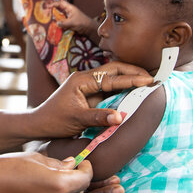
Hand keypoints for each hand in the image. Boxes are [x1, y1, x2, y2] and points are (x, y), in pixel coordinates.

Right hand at [0, 152, 93, 192]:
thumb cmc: (4, 167)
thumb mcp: (34, 157)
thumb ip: (57, 163)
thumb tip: (71, 165)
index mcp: (59, 185)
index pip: (86, 178)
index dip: (86, 168)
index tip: (82, 162)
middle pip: (78, 192)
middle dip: (76, 181)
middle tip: (67, 169)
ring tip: (47, 180)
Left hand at [32, 62, 152, 138]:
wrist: (39, 123)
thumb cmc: (55, 120)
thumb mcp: (77, 120)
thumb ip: (99, 117)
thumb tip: (120, 117)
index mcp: (82, 80)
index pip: (112, 77)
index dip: (132, 79)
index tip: (149, 80)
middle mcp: (86, 78)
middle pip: (115, 69)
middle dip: (134, 72)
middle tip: (153, 77)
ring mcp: (88, 85)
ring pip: (113, 76)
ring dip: (129, 78)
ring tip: (148, 81)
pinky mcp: (89, 92)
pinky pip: (109, 87)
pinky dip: (123, 87)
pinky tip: (134, 91)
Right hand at [46, 0, 98, 37]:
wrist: (89, 28)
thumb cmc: (82, 23)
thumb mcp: (73, 23)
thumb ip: (64, 23)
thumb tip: (56, 23)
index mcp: (70, 8)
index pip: (61, 3)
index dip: (54, 3)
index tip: (48, 6)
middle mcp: (69, 11)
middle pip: (59, 8)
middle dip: (53, 9)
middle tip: (46, 11)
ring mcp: (69, 16)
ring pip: (60, 14)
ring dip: (55, 16)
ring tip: (49, 18)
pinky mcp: (69, 21)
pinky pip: (62, 20)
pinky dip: (58, 21)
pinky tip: (54, 24)